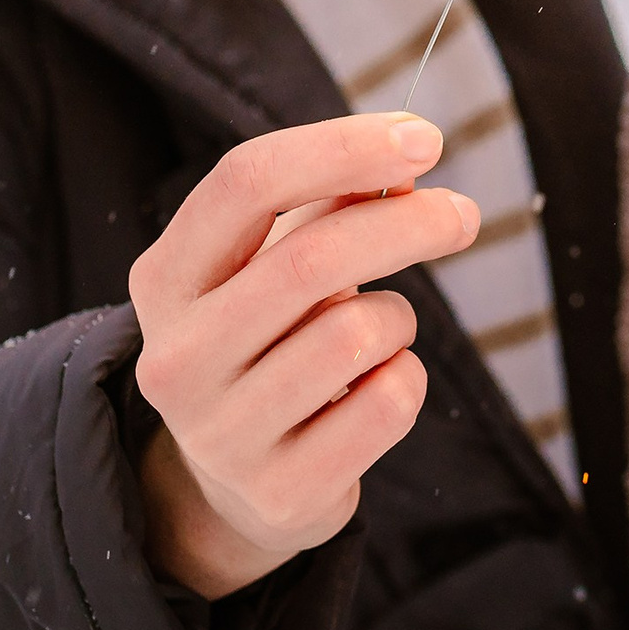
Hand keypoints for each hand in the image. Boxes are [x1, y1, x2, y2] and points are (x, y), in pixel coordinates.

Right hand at [127, 113, 481, 598]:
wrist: (236, 485)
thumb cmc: (270, 340)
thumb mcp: (273, 263)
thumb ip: (329, 201)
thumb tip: (406, 156)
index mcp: (166, 278)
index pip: (248, 181)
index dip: (344, 146)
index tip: (425, 139)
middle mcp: (177, 356)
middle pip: (313, 257)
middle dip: (410, 223)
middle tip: (463, 215)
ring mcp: (222, 433)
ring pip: (357, 335)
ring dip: (399, 319)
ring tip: (383, 334)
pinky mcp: (280, 490)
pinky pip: (388, 404)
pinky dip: (406, 379)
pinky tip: (376, 387)